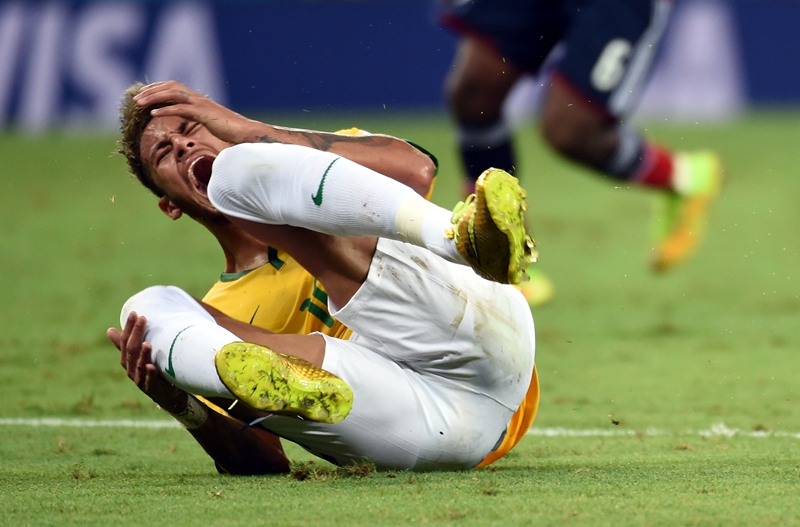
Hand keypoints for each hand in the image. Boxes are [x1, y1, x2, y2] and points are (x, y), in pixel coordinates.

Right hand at [107, 312, 187, 412]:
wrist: (165, 395)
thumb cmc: (151, 372)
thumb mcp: (138, 357)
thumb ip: (125, 345)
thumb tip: (109, 330)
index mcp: (127, 360)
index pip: (125, 341)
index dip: (128, 328)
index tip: (134, 313)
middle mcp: (131, 369)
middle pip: (131, 351)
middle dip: (136, 334)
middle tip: (143, 319)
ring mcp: (140, 380)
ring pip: (139, 366)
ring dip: (143, 354)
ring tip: (148, 343)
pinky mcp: (152, 389)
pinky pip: (149, 381)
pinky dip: (150, 373)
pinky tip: (151, 366)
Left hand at [133, 81, 260, 144]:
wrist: (246, 132)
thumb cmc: (232, 130)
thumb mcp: (212, 122)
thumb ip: (202, 118)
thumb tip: (195, 122)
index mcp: (199, 99)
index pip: (174, 86)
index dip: (158, 87)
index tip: (144, 93)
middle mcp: (199, 98)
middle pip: (170, 87)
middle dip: (151, 91)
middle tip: (136, 98)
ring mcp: (201, 104)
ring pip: (172, 95)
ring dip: (154, 98)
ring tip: (139, 104)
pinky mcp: (203, 113)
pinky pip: (181, 109)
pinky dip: (166, 110)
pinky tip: (154, 114)